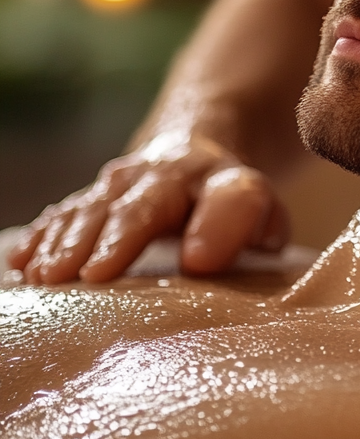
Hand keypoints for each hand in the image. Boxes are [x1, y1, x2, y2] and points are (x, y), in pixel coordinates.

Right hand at [5, 131, 289, 284]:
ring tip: (47, 277)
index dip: (212, 229)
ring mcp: (119, 184)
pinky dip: (41, 237)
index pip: (222, 200)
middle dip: (113, 239)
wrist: (190, 161)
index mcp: (218, 179)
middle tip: (89, 276)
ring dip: (67, 242)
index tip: (197, 263)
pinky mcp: (90, 199)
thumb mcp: (257, 208)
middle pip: (138, 206)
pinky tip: (22, 262)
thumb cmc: (227, 203)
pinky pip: (62, 214)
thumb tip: (203, 258)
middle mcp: (162, 175)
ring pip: (92, 209)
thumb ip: (243, 222)